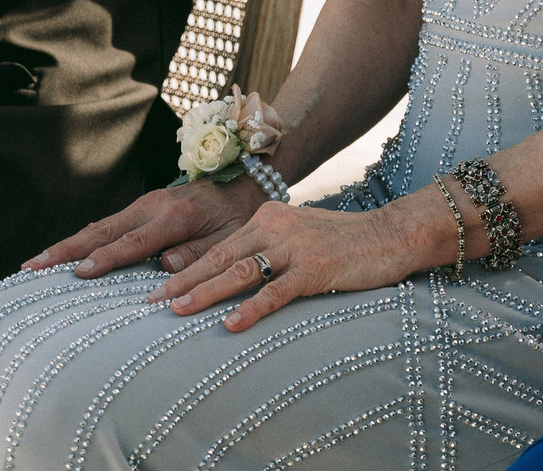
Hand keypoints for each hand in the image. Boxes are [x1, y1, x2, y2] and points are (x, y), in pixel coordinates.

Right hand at [26, 176, 269, 280]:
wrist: (243, 179)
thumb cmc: (239, 216)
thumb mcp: (232, 237)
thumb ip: (201, 253)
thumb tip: (165, 267)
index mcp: (176, 216)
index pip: (134, 242)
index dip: (107, 259)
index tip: (80, 273)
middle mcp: (153, 206)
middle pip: (102, 231)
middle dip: (66, 250)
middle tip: (31, 267)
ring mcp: (144, 205)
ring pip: (98, 227)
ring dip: (66, 245)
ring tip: (33, 263)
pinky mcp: (141, 208)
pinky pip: (106, 226)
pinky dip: (81, 240)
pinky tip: (62, 254)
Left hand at [148, 191, 449, 332]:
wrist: (391, 235)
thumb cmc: (344, 241)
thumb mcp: (299, 236)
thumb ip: (267, 249)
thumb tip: (232, 274)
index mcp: (268, 218)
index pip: (218, 246)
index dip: (186, 267)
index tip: (156, 288)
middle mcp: (276, 227)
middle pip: (220, 257)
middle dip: (183, 280)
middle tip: (151, 301)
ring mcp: (296, 247)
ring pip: (242, 271)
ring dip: (206, 292)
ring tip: (178, 310)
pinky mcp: (316, 268)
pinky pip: (278, 292)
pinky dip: (252, 309)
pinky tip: (233, 324)